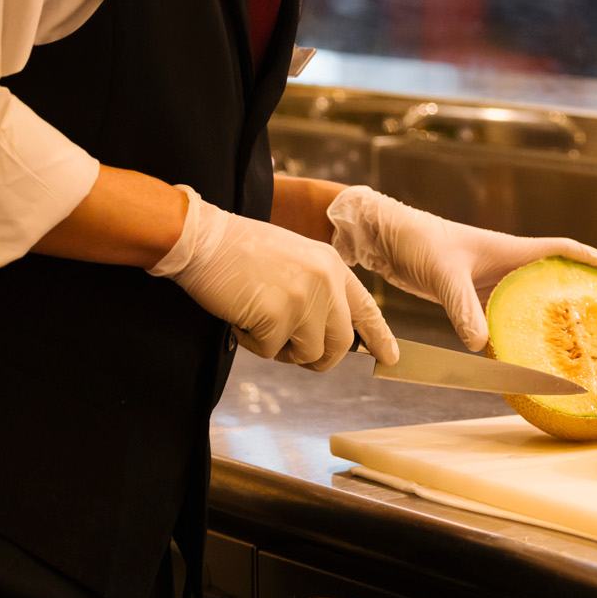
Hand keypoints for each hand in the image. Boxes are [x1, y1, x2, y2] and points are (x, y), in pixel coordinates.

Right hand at [152, 187, 398, 369]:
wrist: (206, 240)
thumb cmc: (243, 252)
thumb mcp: (296, 261)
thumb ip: (318, 290)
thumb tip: (326, 333)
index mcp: (333, 267)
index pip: (366, 308)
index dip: (379, 337)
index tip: (390, 357)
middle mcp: (326, 282)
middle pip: (339, 344)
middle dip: (316, 357)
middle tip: (289, 349)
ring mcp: (304, 299)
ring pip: (306, 353)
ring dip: (279, 347)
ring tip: (258, 318)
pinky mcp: (277, 316)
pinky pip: (270, 351)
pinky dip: (252, 341)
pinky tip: (241, 314)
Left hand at [325, 186, 596, 350]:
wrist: (386, 236)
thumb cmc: (418, 240)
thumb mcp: (444, 275)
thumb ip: (464, 310)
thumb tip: (483, 347)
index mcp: (510, 251)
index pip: (564, 251)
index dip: (595, 260)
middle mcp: (505, 266)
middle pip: (553, 281)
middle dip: (581, 295)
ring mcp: (488, 282)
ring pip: (527, 303)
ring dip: (546, 320)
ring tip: (570, 345)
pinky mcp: (469, 296)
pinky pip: (500, 318)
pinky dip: (509, 336)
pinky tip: (514, 357)